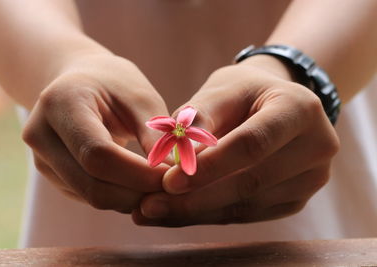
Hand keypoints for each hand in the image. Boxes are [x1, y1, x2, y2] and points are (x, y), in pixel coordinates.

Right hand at [22, 52, 169, 212]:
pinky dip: (119, 197)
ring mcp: (42, 159)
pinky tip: (139, 184)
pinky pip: (88, 197)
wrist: (81, 83)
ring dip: (130, 199)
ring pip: (90, 196)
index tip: (172, 177)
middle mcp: (41, 135)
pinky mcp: (52, 175)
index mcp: (61, 104)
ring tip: (159, 185)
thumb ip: (156, 133)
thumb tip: (174, 173)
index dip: (138, 173)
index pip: (97, 153)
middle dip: (137, 193)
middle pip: (91, 184)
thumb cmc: (115, 84)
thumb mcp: (140, 96)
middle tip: (171, 188)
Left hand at [135, 55, 339, 225]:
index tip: (167, 181)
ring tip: (154, 211)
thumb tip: (174, 158)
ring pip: (247, 205)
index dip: (209, 166)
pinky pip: (249, 214)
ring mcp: (312, 178)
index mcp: (300, 109)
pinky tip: (179, 213)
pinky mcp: (296, 199)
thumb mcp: (221, 90)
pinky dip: (211, 214)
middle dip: (196, 197)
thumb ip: (198, 117)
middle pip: (251, 181)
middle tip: (150, 205)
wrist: (273, 104)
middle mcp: (317, 146)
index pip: (252, 144)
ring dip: (197, 212)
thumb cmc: (242, 92)